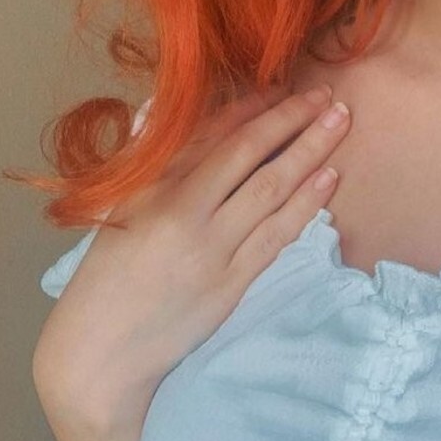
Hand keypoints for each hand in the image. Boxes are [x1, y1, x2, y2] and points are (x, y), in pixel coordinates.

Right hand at [32, 85, 348, 434]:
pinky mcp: (231, 284)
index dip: (253, 106)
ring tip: (341, 121)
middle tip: (327, 94)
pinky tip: (329, 177)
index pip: (212, 133)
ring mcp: (211, 248)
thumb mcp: (117, 206)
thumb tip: (158, 107)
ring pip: (271, 189)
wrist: (100, 352)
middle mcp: (183, 210)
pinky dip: (306, 203)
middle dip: (291, 119)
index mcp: (151, 185)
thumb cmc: (107, 276)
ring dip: (310, 151)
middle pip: (248, 152)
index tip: (284, 87)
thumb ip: (144, 156)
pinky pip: (277, 235)